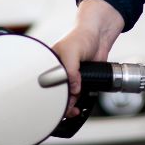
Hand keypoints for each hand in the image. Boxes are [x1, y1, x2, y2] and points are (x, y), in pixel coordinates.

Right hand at [51, 0, 123, 116]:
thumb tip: (73, 89)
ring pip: (67, 96)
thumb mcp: (71, 52)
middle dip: (61, 103)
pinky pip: (78, 94)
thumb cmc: (82, 36)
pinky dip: (79, 100)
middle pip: (56, 94)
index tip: (55, 105)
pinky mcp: (81, 80)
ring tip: (74, 109)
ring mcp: (70, 77)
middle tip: (67, 109)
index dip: (49, 97)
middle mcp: (58, 72)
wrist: (100, 35)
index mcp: (50, 65)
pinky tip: (80, 104)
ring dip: (70, 104)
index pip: (45, 85)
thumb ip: (70, 71)